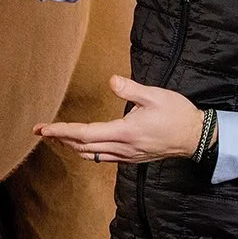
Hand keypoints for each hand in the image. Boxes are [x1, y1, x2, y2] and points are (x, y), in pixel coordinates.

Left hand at [36, 76, 206, 164]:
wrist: (196, 138)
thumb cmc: (177, 114)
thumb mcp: (155, 96)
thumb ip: (131, 89)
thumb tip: (111, 81)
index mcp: (124, 132)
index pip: (84, 133)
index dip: (60, 131)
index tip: (42, 129)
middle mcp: (122, 148)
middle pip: (82, 147)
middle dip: (59, 139)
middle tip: (41, 131)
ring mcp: (126, 155)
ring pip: (91, 154)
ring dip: (71, 146)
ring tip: (57, 136)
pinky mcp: (132, 157)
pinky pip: (102, 157)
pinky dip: (86, 150)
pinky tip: (82, 144)